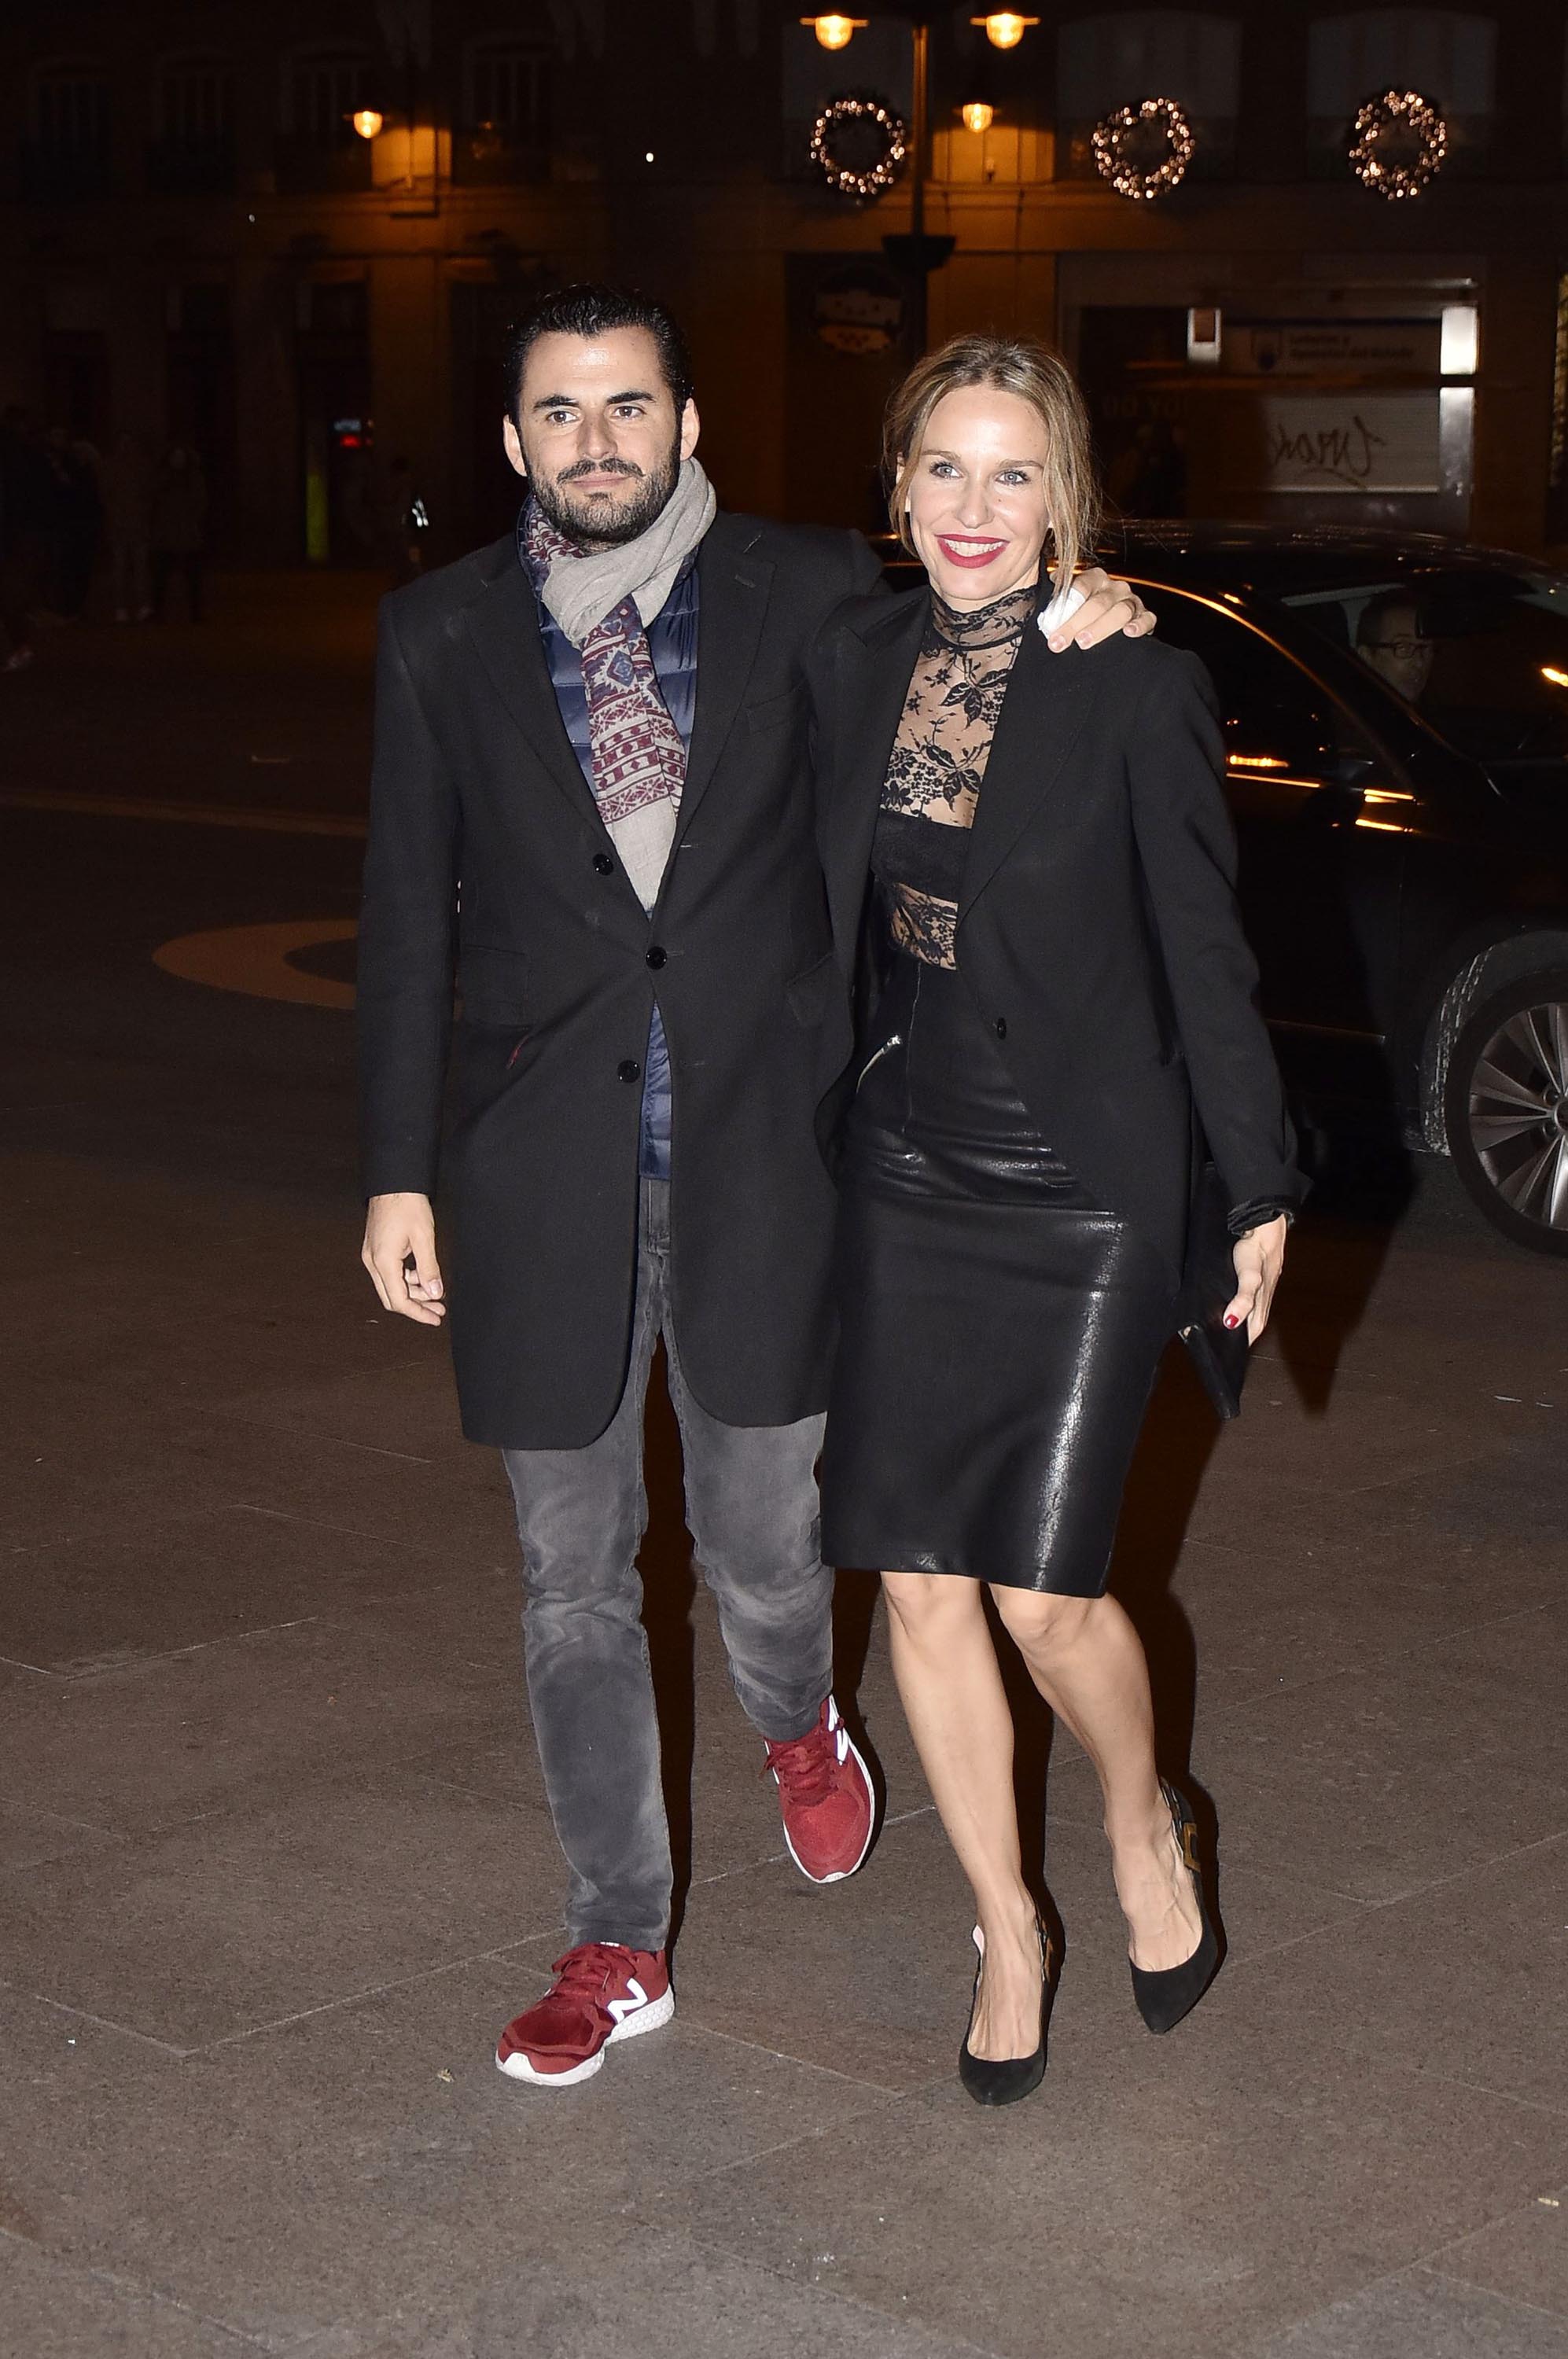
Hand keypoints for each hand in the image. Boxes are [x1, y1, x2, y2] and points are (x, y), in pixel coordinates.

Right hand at [362, 1191, 446, 1326]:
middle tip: (439, 1310)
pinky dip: (407, 1279)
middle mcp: (372, 1262)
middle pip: (392, 1297)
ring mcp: (372, 1256)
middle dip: (417, 1306)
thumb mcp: (424, 1237)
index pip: (399, 1300)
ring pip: (391, 1286)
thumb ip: (429, 1268)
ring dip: (413, 1293)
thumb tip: (435, 1293)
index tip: (435, 1318)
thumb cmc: (407, 1204)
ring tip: (436, 1294)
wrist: (393, 1182)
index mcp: (383, 1261)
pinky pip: (390, 1273)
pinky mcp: (376, 1249)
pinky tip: (424, 1278)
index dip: (418, 1313)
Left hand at [1047, 566, 1155, 651]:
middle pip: (1098, 603)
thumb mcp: (1066, 603)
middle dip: (1076, 624)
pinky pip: (1147, 618)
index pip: (1080, 587)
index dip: (1064, 606)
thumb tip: (1047, 584)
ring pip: (1121, 611)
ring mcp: (1131, 601)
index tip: (1049, 625)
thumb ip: (1056, 595)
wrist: (1099, 625)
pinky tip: (1129, 633)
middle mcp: (1115, 587)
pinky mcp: (1145, 616)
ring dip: (1101, 627)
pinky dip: (1140, 625)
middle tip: (1059, 642)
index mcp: (1095, 578)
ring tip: (1083, 642)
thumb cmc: (1080, 615)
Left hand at [1224, 1215, 1287, 1344]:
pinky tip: (1238, 1302)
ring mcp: (1264, 1287)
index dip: (1243, 1342)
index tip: (1231, 1353)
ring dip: (1245, 1321)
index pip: (1253, 1330)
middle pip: (1254, 1323)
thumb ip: (1243, 1299)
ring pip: (1254, 1311)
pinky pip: (1253, 1297)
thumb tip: (1231, 1322)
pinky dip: (1245, 1305)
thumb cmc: (1257, 1249)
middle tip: (1227, 1345)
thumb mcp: (1248, 1276)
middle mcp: (1264, 1297)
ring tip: (1230, 1329)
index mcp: (1261, 1302)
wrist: (1266, 1225)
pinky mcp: (1261, 1276)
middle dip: (1243, 1335)